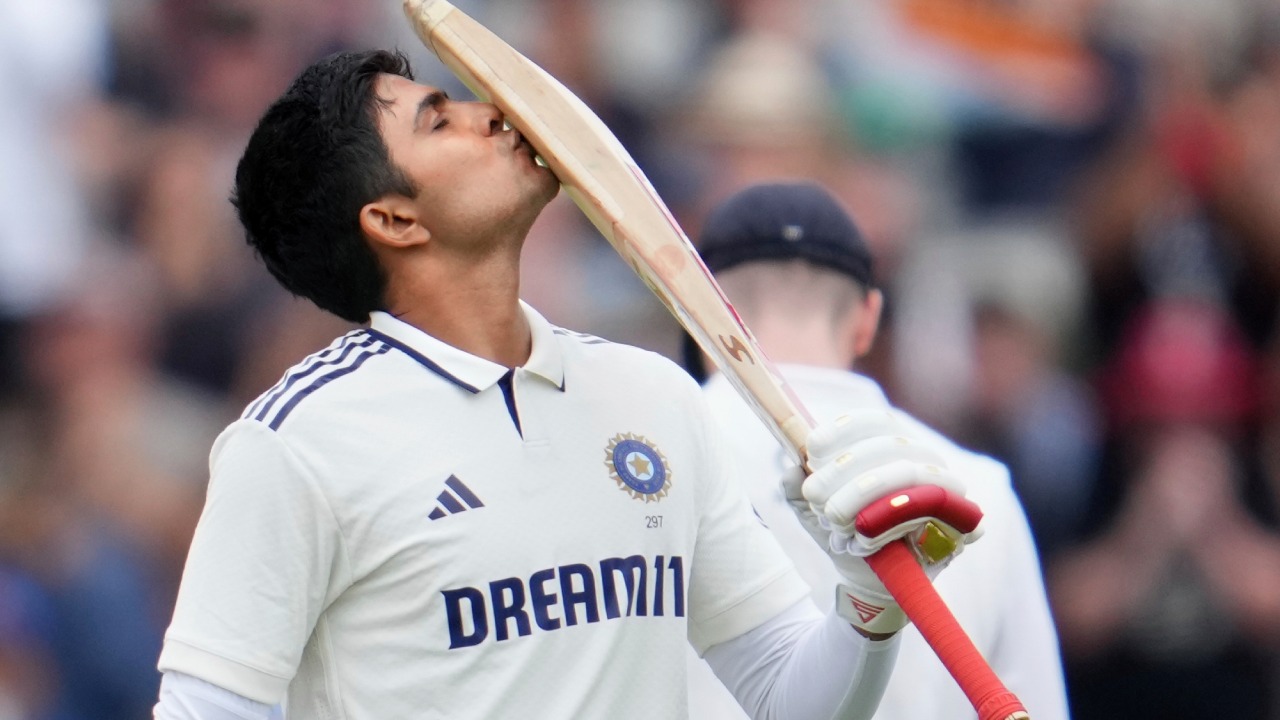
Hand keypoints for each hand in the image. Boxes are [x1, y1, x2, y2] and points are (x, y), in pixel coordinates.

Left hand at [783, 410, 981, 634]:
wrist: (868, 583)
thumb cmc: (845, 534)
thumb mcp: (812, 511)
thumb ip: (798, 487)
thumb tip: (793, 469)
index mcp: (894, 448)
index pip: (877, 422)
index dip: (845, 429)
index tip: (812, 449)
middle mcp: (927, 462)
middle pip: (891, 446)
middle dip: (845, 469)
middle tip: (815, 496)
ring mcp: (948, 491)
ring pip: (911, 473)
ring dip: (864, 493)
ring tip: (833, 520)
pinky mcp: (962, 524)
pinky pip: (935, 511)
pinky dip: (892, 523)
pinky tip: (863, 540)